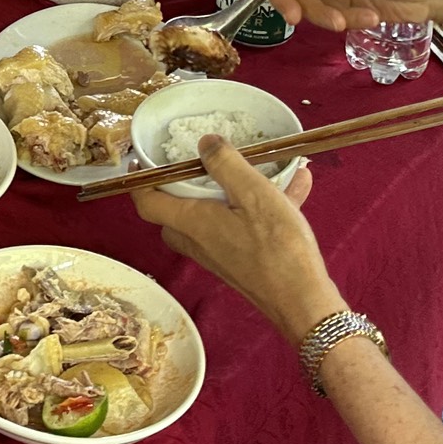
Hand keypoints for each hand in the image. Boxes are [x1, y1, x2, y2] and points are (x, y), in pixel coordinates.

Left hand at [133, 137, 340, 344]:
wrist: (303, 301)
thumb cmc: (276, 247)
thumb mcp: (253, 193)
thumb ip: (225, 164)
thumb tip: (204, 142)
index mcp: (192, 223)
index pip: (147, 203)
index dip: (140, 181)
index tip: (142, 161)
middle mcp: (199, 241)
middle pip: (175, 212)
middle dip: (180, 186)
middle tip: (195, 164)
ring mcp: (220, 254)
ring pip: (213, 216)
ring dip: (233, 189)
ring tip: (264, 165)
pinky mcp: (242, 260)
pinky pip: (243, 225)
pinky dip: (262, 206)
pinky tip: (297, 184)